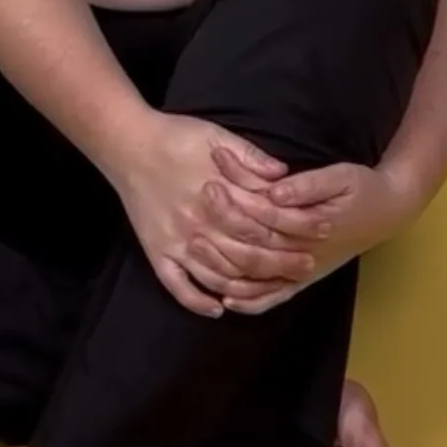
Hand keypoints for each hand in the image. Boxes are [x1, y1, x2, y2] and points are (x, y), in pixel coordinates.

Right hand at [112, 114, 337, 317]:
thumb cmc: (175, 136)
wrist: (127, 143)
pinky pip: (176, 286)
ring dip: (248, 287)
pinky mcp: (156, 252)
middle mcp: (198, 224)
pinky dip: (197, 301)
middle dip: (282, 263)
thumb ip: (250, 156)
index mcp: (217, 195)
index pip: (264, 222)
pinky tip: (217, 310)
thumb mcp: (217, 136)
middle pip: (248, 255)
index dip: (295, 230)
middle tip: (306, 267)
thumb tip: (282, 175)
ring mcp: (176, 242)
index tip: (319, 233)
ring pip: (218, 276)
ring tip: (274, 288)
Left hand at [199, 157, 414, 315]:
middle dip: (222, 230)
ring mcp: (304, 272)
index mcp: (313, 226)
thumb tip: (274, 192)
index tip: (210, 181)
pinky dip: (252, 302)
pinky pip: (275, 298)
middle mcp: (306, 255)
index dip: (236, 201)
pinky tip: (227, 299)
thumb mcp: (341, 176)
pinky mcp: (304, 281)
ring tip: (195, 249)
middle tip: (196, 212)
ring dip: (226, 268)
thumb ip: (308, 185)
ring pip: (261, 280)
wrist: (388, 213)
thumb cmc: (362, 190)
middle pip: (256, 248)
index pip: (266, 217)